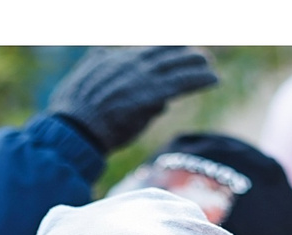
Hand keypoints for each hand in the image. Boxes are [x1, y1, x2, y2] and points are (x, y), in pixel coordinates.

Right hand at [47, 46, 218, 153]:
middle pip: (164, 53)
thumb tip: (113, 78)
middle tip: (201, 55)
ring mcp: (142, 77)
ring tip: (210, 65)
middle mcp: (130, 63)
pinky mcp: (152, 94)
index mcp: (114, 58)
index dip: (165, 49)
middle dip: (183, 53)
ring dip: (196, 64)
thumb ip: (107, 76)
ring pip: (177, 66)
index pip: (146, 50)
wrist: (76, 127)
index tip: (178, 48)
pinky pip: (183, 83)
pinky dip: (200, 79)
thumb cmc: (76, 113)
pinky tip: (215, 78)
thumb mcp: (88, 84)